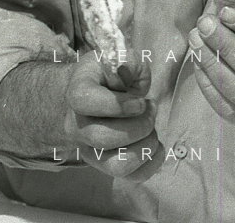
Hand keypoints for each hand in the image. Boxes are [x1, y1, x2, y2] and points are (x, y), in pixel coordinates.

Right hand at [62, 54, 162, 179]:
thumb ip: (130, 62)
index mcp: (78, 93)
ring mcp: (91, 150)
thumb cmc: (109, 77)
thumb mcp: (117, 58)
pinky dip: (152, 163)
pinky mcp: (108, 164)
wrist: (92, 96)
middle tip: (150, 108)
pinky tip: (156, 144)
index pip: (85, 101)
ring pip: (116, 165)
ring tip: (151, 128)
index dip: (117, 104)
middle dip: (139, 124)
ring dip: (145, 146)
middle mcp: (78, 126)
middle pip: (103, 138)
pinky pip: (131, 176)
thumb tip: (136, 81)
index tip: (140, 100)